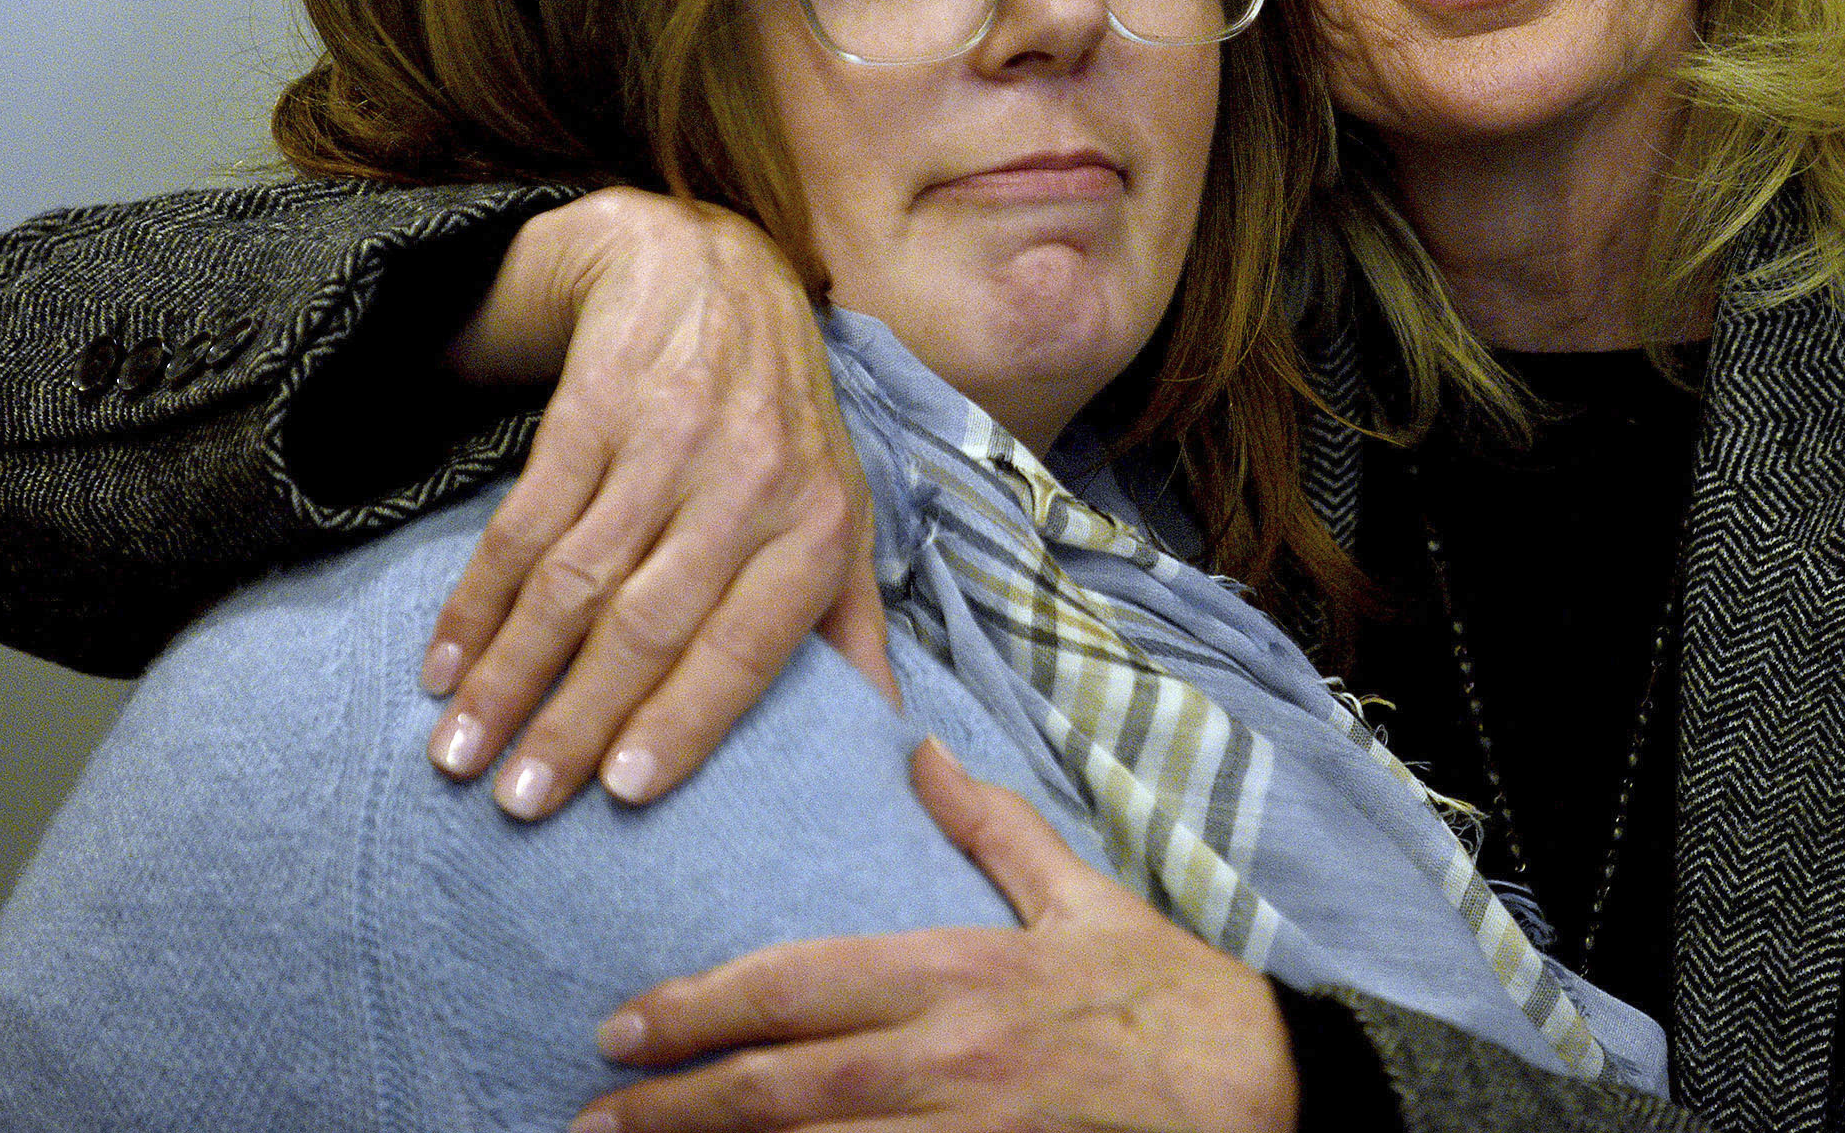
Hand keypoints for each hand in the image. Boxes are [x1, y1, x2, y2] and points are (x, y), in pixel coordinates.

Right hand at [419, 188, 897, 819]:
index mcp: (820, 526)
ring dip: (508, 674)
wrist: (714, 274)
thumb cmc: (784, 426)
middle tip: (517, 801)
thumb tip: (887, 750)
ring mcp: (670, 440)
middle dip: (576, 721)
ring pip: (575, 581)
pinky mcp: (595, 405)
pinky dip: (476, 600)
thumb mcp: (841, 511)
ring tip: (458, 752)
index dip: (685, 721)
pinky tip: (442, 662)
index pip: (748, 645)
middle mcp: (751, 483)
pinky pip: (524, 522)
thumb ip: (853, 627)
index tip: (620, 796)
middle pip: (649, 624)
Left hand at [575, 740, 1300, 1132]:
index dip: (699, 1007)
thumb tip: (921, 750)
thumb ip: (990, 826)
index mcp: (957, 971)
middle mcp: (945, 1058)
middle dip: (673, 1105)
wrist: (1251, 1088)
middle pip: (779, 1087)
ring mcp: (960, 1132)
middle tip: (592, 1114)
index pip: (797, 987)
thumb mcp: (1081, 893)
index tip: (623, 1024)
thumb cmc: (1161, 992)